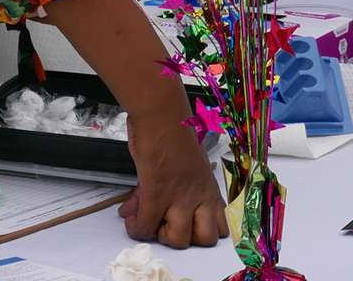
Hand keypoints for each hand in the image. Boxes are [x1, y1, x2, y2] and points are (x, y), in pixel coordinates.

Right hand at [120, 114, 226, 247]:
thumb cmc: (172, 132)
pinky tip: (132, 216)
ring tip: (151, 220)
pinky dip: (136, 228)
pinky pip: (145, 226)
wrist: (161, 112)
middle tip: (168, 225)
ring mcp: (181, 195)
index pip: (221, 226)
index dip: (201, 232)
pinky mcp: (158, 191)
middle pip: (206, 238)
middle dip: (185, 238)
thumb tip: (134, 211)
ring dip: (161, 236)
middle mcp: (200, 194)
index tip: (184, 225)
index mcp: (209, 187)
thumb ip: (160, 192)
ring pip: (179, 240)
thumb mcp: (176, 166)